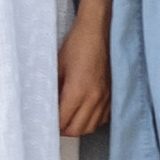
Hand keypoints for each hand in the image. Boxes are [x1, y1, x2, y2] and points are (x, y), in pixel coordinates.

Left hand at [57, 16, 110, 137]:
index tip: (46, 122)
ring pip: (91, 127)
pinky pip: (103, 119)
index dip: (52, 126)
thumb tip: (46, 105)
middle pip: (77, 129)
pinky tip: (85, 112)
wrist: (100, 29)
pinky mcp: (113, 94)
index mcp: (78, 90)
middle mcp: (95, 98)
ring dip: (79, 127)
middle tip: (55, 122)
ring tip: (69, 119)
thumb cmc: (78, 43)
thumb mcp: (57, 65)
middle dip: (64, 129)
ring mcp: (107, 98)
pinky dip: (93, 120)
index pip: (63, 122)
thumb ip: (52, 89)